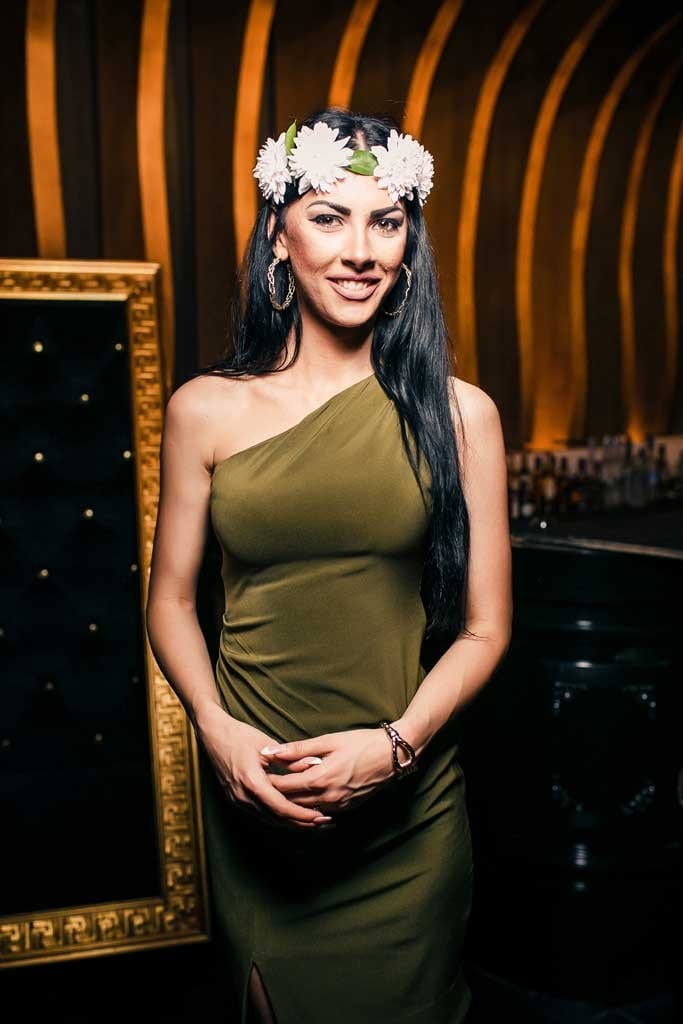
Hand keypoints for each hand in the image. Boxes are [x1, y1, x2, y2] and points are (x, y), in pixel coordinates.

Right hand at [195, 703, 332, 829]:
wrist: (212, 734)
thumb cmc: (239, 735)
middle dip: (301, 823)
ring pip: (268, 819)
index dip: (302, 815)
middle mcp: (243, 796)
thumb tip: (315, 764)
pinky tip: (292, 816)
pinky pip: (260, 813)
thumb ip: (290, 759)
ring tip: (313, 823)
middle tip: (323, 823)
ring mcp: (237, 799)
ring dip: (291, 823)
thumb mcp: (266, 744)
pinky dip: (278, 817)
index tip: (320, 816)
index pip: (281, 807)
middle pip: (276, 818)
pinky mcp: (236, 799)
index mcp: (251, 781)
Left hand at [260, 728, 395, 816]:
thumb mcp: (329, 740)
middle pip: (291, 803)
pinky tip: (302, 799)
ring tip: (276, 793)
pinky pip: (321, 812)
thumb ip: (297, 748)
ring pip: (305, 810)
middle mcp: (328, 797)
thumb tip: (270, 751)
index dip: (268, 781)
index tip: (255, 774)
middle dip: (275, 795)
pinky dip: (308, 807)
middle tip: (260, 786)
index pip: (284, 787)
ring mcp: (339, 806)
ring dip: (291, 803)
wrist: (394, 756)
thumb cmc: (362, 743)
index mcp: (320, 779)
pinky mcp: (348, 808)